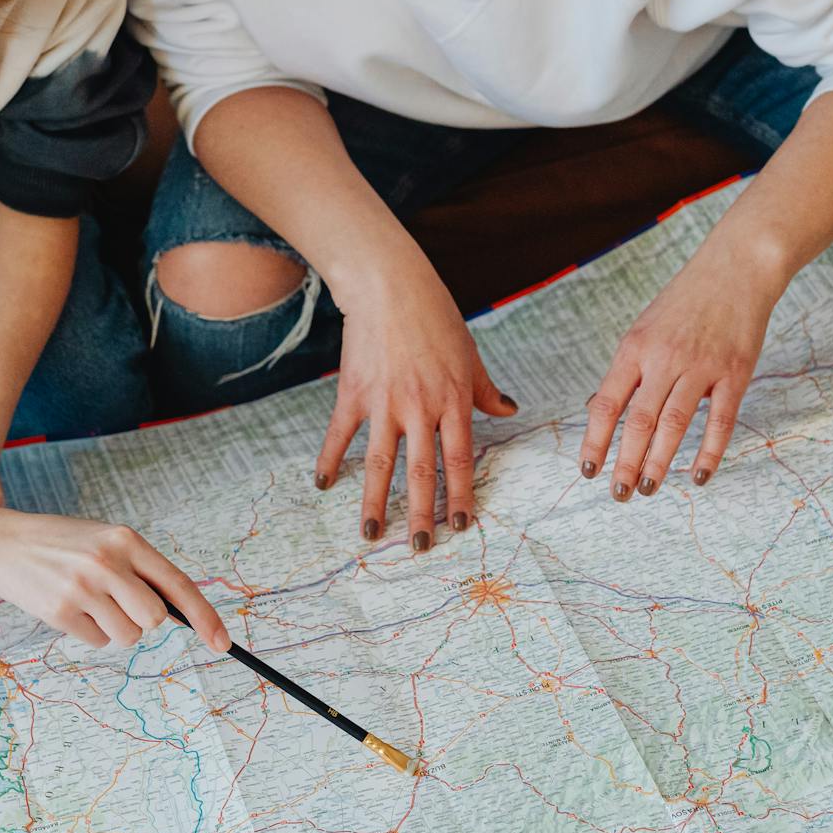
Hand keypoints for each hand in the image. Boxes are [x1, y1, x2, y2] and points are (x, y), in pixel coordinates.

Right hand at [0, 513, 230, 652]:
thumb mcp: (104, 540)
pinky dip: (89, 633)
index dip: (205, 617)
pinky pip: (98, 641)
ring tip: (89, 603)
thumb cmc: (61, 543)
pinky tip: (70, 609)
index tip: (221, 643)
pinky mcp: (61, 611)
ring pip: (127, 635)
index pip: (178, 585)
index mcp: (126, 540)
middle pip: (155, 618)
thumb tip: (176, 611)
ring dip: (114, 629)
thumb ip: (138, 568)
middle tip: (117, 604)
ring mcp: (84, 588)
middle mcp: (108, 563)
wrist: (2, 542)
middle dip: (142, 621)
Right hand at [314, 268, 517, 551]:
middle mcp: (420, 407)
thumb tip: (509, 410)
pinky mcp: (354, 392)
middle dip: (422, 513)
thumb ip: (485, 389)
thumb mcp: (469, 353)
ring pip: (381, 463)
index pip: (459, 459)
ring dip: (376, 502)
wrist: (390, 286)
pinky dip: (330, 459)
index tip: (460, 525)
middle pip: (422, 471)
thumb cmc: (435, 316)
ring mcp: (385, 402)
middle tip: (420, 547)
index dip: (460, 495)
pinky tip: (324, 484)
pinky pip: (341, 434)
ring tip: (371, 534)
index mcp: (453, 400)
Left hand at [580, 252, 779, 498]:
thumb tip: (597, 410)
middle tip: (618, 494)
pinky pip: (721, 420)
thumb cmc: (683, 304)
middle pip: (639, 421)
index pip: (607, 403)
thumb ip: (625, 371)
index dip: (595, 441)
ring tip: (647, 489)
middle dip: (625, 463)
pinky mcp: (735, 373)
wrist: (734, 269)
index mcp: (634, 349)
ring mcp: (701, 366)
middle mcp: (664, 359)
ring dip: (659, 462)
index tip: (588, 470)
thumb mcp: (643, 329)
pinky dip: (709, 452)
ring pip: (675, 424)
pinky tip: (698, 476)